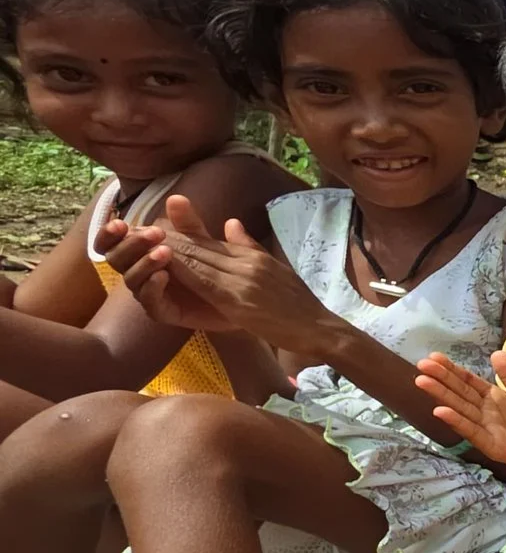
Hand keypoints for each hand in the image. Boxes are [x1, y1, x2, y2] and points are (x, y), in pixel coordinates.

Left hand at [111, 195, 339, 346]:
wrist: (320, 328)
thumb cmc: (299, 307)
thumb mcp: (275, 270)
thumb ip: (250, 247)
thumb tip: (231, 223)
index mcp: (253, 256)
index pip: (210, 239)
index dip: (181, 231)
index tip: (155, 225)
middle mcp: (246, 261)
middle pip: (199, 245)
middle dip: (166, 238)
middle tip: (137, 230)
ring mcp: (243, 278)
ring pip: (197, 260)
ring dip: (167, 251)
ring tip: (141, 244)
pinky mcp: (239, 299)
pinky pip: (203, 282)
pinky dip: (181, 272)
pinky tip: (162, 268)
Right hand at [417, 350, 505, 472]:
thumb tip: (497, 353)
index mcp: (492, 397)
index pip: (467, 380)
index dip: (452, 369)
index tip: (433, 356)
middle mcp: (484, 411)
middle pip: (459, 392)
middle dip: (441, 378)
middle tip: (420, 364)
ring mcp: (485, 428)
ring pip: (460, 409)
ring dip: (441, 396)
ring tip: (422, 382)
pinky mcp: (491, 444)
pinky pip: (472, 431)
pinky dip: (457, 421)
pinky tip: (440, 411)